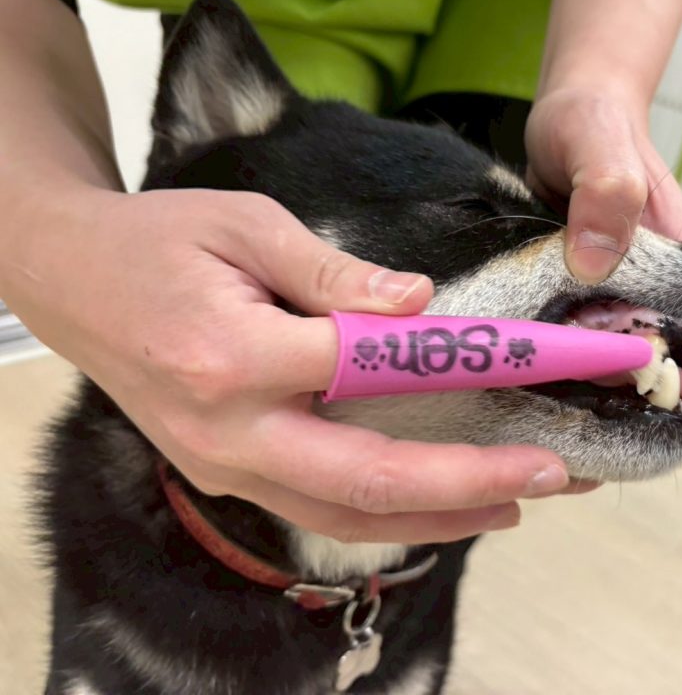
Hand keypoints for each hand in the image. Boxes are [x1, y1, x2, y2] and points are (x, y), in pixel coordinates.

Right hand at [5, 185, 577, 542]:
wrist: (67, 279)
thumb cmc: (157, 241)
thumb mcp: (248, 224)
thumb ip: (335, 274)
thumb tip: (420, 306)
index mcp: (233, 356)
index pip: (373, 371)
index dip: (467, 372)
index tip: (542, 367)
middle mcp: (228, 433)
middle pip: (367, 482)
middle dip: (470, 484)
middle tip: (552, 474)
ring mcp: (222, 466)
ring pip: (344, 515)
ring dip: (438, 518)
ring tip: (514, 504)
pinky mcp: (224, 474)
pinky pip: (316, 507)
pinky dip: (387, 514)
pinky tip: (438, 506)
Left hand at [525, 88, 681, 502]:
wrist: (570, 113)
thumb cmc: (593, 122)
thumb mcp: (593, 142)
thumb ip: (604, 191)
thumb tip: (599, 263)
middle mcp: (671, 297)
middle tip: (616, 470)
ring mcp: (632, 303)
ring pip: (645, 381)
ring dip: (621, 422)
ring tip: (573, 454)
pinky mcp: (591, 301)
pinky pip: (596, 361)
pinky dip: (580, 391)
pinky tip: (542, 412)